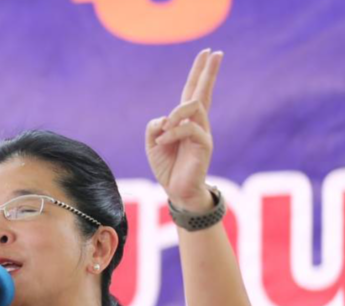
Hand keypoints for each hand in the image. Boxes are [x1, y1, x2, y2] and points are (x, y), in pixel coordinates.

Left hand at [146, 49, 221, 212]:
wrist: (177, 190)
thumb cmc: (167, 166)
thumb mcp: (153, 143)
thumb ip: (155, 126)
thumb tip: (164, 118)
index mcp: (185, 120)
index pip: (193, 91)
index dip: (199, 72)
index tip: (207, 53)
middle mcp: (197, 123)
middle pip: (203, 92)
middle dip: (208, 71)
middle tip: (215, 52)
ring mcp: (202, 132)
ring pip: (193, 107)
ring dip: (175, 114)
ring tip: (164, 129)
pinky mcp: (204, 144)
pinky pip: (189, 129)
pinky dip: (172, 133)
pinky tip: (162, 142)